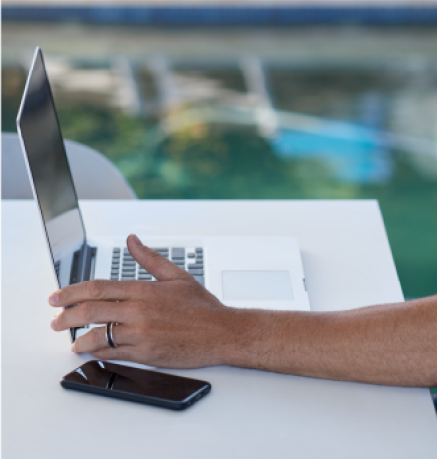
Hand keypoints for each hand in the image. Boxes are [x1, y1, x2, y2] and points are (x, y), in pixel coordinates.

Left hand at [49, 234, 235, 367]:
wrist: (221, 332)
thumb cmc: (202, 306)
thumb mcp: (177, 275)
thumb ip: (149, 258)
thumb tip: (132, 240)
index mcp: (144, 289)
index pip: (97, 288)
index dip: (71, 292)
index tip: (57, 297)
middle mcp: (139, 311)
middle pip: (90, 311)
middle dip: (66, 317)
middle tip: (56, 321)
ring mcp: (140, 334)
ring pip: (97, 335)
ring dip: (78, 339)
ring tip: (72, 340)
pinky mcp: (145, 354)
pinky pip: (112, 354)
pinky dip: (97, 352)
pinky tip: (92, 351)